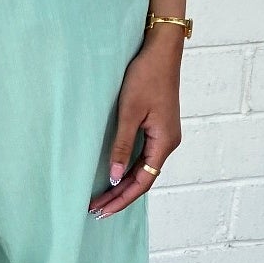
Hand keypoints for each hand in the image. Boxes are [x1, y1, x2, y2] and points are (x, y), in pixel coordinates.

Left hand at [89, 22, 183, 217]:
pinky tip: (114, 175)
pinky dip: (128, 169)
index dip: (122, 198)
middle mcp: (167, 143)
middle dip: (120, 196)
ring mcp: (164, 136)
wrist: (161, 51)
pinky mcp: (158, 127)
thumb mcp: (129, 112)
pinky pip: (143, 157)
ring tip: (102, 199)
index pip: (142, 182)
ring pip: (143, 169)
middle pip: (143, 179)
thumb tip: (113, 177)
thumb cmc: (146, 76)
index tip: (102, 210)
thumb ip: (122, 146)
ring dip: (122, 184)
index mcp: (164, 142)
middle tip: (96, 211)